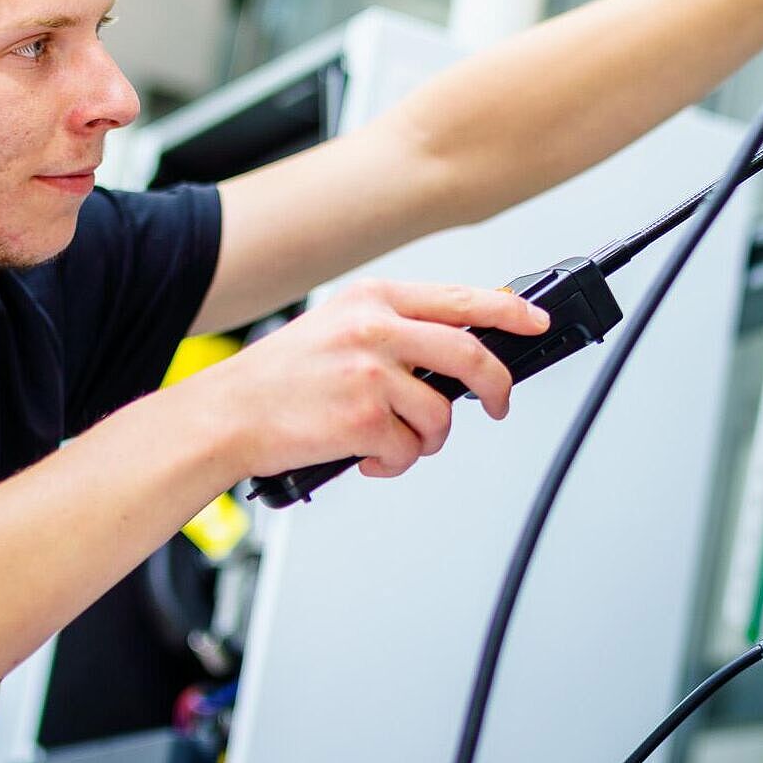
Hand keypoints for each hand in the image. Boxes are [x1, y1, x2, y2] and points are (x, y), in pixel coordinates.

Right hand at [164, 280, 548, 480]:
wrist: (227, 414)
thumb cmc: (279, 378)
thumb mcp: (336, 326)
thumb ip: (394, 328)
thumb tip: (457, 348)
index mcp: (372, 299)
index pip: (460, 299)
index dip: (508, 311)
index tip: (535, 321)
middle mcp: (376, 329)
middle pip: (470, 354)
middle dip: (496, 386)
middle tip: (497, 403)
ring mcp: (372, 374)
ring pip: (442, 414)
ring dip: (425, 439)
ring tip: (391, 440)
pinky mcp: (365, 419)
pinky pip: (409, 451)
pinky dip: (393, 463)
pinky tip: (365, 456)